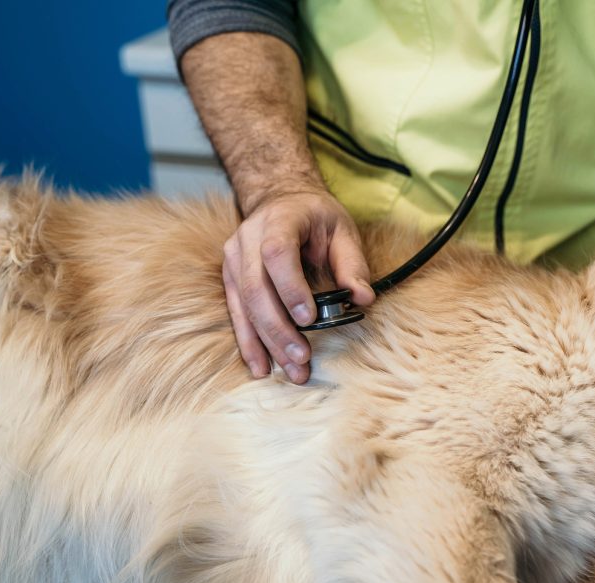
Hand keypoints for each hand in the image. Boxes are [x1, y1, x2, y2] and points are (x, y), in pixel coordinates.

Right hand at [222, 188, 374, 382]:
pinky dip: (249, 342)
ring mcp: (234, 258)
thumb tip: (363, 299)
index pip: (277, 253)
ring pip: (243, 305)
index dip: (290, 287)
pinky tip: (261, 366)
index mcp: (279, 220)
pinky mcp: (231, 278)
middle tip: (301, 357)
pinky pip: (236, 313)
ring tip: (288, 370)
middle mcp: (248, 238)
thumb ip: (352, 264)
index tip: (308, 318)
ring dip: (264, 342)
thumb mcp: (342, 230)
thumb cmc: (315, 217)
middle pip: (255, 287)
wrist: (280, 200)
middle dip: (278, 327)